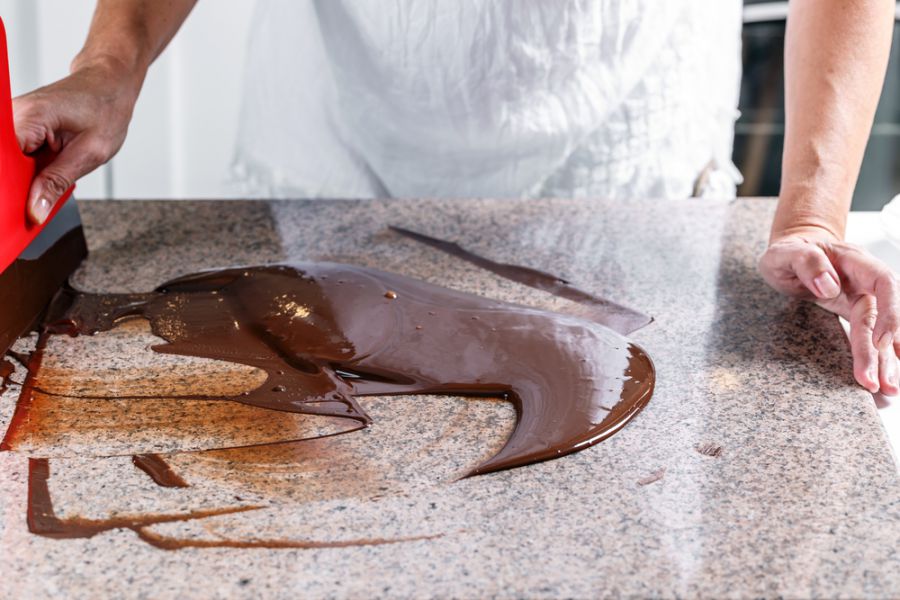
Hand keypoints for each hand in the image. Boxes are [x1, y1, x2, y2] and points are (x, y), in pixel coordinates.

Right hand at [13, 57, 140, 223]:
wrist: (108, 85)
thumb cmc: (105, 109)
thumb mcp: (90, 153)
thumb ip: (57, 182)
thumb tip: (35, 211)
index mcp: (29, 117)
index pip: (3, 161)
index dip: (8, 189)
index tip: (17, 210)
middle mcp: (13, 115)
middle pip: (2, 164)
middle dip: (14, 189)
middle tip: (34, 208)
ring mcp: (12, 121)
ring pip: (6, 164)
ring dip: (21, 182)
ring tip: (45, 185)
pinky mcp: (17, 128)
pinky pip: (14, 158)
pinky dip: (26, 173)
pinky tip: (40, 179)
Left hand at [759, 226, 899, 394]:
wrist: (792, 251)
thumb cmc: (789, 250)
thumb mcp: (784, 252)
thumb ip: (805, 261)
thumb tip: (829, 284)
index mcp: (853, 260)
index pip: (884, 282)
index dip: (890, 311)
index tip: (883, 342)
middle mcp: (863, 281)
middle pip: (881, 316)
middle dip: (883, 352)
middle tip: (882, 383)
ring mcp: (860, 298)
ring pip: (877, 331)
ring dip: (883, 361)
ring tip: (886, 389)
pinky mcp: (853, 313)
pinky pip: (867, 336)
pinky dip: (874, 357)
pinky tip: (882, 377)